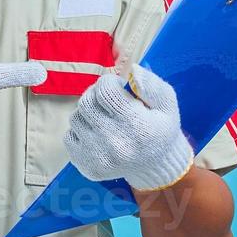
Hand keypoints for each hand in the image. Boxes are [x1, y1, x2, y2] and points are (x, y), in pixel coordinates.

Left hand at [64, 64, 194, 190]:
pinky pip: (69, 136)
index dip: (109, 82)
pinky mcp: (86, 166)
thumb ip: (152, 85)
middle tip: (107, 99)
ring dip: (87, 113)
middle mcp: (115, 143)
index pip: (104, 91)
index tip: (117, 86)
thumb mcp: (167, 105)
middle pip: (86, 103)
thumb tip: (133, 70)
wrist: (155, 167)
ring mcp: (98, 157)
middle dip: (95, 95)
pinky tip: (97, 133)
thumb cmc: (159, 130)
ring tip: (104, 117)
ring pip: (75, 118)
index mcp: (136, 125)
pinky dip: (80, 131)